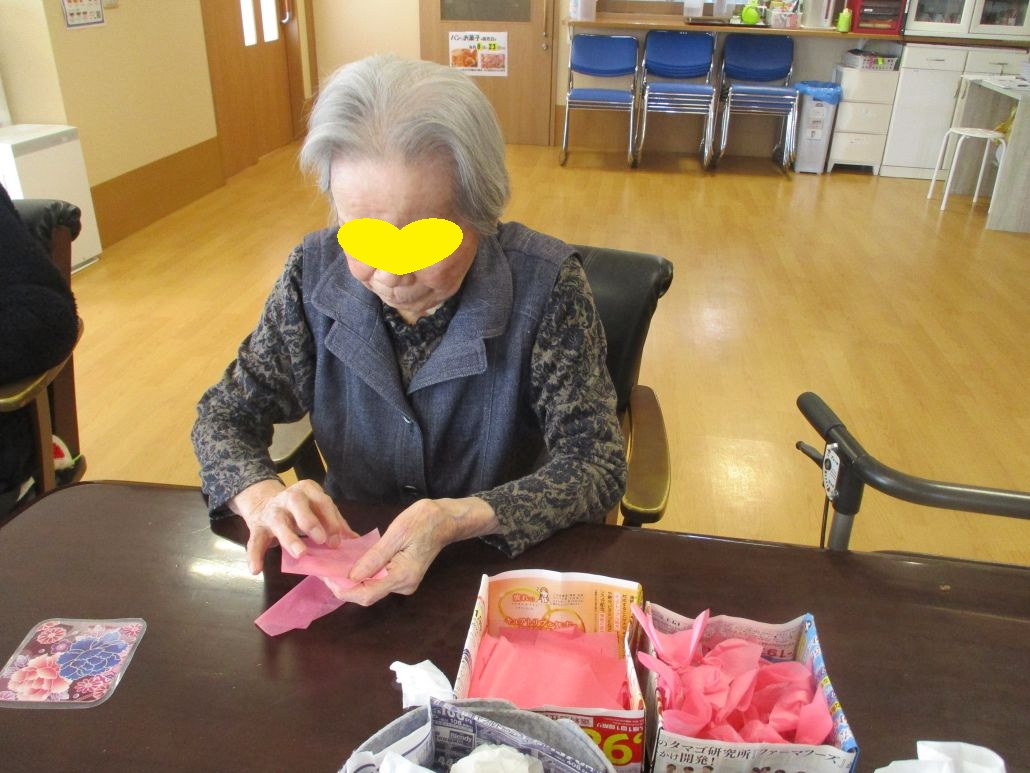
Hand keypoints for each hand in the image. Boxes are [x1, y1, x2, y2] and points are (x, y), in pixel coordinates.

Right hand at [229, 478, 356, 573]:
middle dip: (310, 521)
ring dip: (290, 538)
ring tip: (300, 554)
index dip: (331, 520)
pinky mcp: (257, 527)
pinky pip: (254, 541)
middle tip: (321, 540)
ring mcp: (271, 512)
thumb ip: (334, 522)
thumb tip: (355, 540)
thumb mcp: (317, 509)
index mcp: (307, 490)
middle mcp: (288, 497)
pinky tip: (256, 569)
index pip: (322, 501)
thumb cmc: (299, 509)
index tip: (338, 541)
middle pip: (297, 502)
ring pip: (278, 522)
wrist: (263, 503)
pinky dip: (254, 555)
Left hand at [326, 496, 497, 605]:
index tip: (326, 577)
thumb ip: (375, 557)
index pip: (366, 595)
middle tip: (326, 568)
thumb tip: (352, 576)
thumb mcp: (397, 534)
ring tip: (335, 564)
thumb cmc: (424, 521)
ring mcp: (404, 582)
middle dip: (345, 584)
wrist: (446, 519)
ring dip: (353, 578)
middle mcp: (403, 585)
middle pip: (367, 593)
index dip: (343, 590)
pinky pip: (378, 579)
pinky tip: (353, 561)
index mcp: (402, 576)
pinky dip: (364, 572)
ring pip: (372, 587)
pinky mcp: (402, 575)